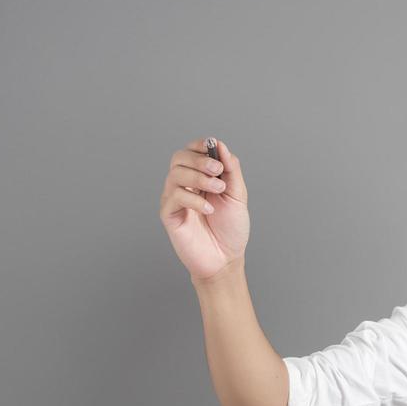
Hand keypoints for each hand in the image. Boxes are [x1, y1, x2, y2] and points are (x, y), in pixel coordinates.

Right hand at [159, 136, 251, 281]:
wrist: (226, 260)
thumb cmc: (231, 230)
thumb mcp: (237, 195)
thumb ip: (231, 170)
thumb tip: (220, 145)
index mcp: (200, 177)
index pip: (191, 151)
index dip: (200, 145)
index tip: (213, 147)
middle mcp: (185, 185)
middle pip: (179, 158)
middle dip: (199, 160)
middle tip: (217, 171)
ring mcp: (175, 200)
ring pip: (175, 174)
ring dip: (198, 177)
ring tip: (217, 190)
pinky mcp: (169, 215)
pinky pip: (174, 197)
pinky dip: (193, 198)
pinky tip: (209, 209)